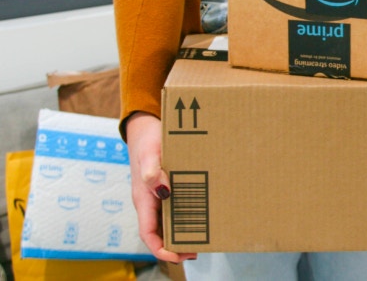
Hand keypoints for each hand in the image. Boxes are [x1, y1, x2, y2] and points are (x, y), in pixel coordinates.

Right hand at [126, 112, 196, 262]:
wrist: (146, 128)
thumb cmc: (147, 141)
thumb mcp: (149, 154)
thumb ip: (153, 171)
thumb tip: (163, 190)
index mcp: (143, 199)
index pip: (148, 233)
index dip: (160, 248)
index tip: (177, 256)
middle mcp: (150, 201)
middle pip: (161, 231)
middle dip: (177, 244)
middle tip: (199, 249)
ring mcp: (158, 196)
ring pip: (170, 220)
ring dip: (184, 230)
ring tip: (205, 235)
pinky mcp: (168, 187)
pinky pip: (177, 204)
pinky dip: (188, 212)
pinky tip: (204, 212)